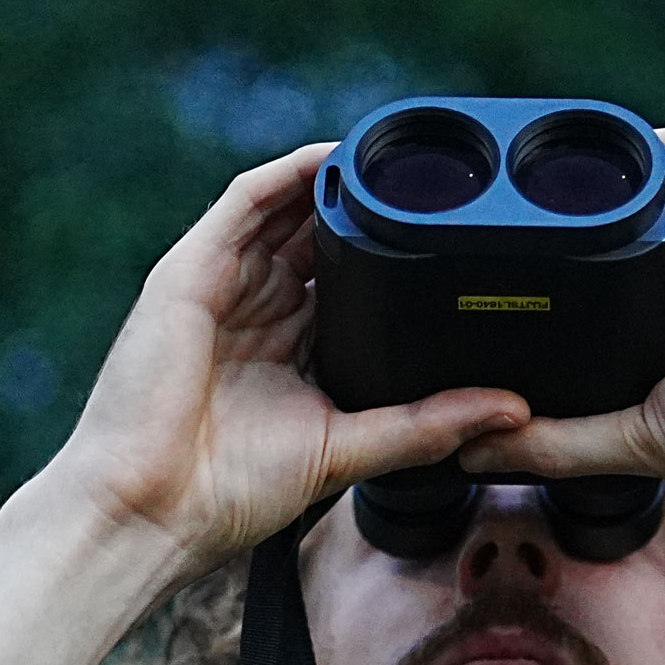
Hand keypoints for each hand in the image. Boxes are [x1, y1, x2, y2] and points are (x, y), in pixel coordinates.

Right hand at [39, 142, 529, 572]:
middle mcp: (258, 308)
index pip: (350, 282)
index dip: (394, 256)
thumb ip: (428, 424)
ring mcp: (223, 285)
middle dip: (372, 207)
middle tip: (438, 179)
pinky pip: (244, 202)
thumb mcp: (351, 450)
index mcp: (291, 348)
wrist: (150, 509)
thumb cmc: (231, 494)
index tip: (457, 236)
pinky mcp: (190, 271)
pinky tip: (335, 158)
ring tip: (395, 155)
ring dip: (337, 179)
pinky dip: (290, 175)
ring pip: (287, 209)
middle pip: (321, 238)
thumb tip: (514, 412)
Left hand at [457, 123, 664, 500]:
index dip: (583, 272)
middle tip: (516, 214)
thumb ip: (554, 441)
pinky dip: (652, 140)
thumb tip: (472, 452)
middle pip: (645, 225)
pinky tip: (600, 145)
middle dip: (591, 216)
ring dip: (613, 170)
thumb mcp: (633, 439)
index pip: (634, 283)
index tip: (520, 272)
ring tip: (542, 168)